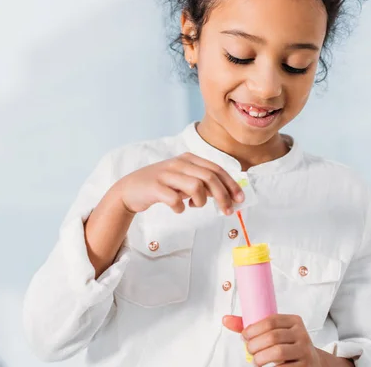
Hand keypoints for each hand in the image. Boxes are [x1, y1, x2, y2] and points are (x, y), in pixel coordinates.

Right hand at [116, 152, 243, 214]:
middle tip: (228, 211)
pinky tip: (178, 208)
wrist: (129, 189)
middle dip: (223, 196)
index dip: (231, 185)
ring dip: (200, 201)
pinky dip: (180, 207)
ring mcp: (166, 174)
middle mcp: (179, 163)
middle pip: (210, 178)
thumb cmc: (163, 185)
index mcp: (189, 159)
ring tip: (194, 205)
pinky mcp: (154, 187)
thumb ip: (204, 183)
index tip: (240, 199)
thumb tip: (228, 194)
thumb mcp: (185, 180)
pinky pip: (175, 199)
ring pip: (195, 187)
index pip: (216, 170)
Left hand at [223, 314, 321, 365]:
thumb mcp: (275, 333)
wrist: (312, 362)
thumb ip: (252, 327)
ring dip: (260, 358)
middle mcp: (302, 334)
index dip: (253, 329)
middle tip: (249, 351)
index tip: (244, 336)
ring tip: (257, 361)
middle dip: (255, 345)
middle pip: (272, 336)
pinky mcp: (305, 366)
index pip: (271, 320)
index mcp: (294, 321)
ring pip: (278, 352)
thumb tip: (225, 319)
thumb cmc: (288, 345)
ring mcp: (304, 351)